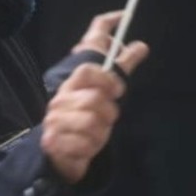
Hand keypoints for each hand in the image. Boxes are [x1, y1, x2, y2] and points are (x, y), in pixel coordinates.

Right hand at [41, 11, 147, 183]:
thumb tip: (143, 46)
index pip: (86, 70)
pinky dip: (91, 147)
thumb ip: (121, 67)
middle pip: (95, 98)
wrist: (60, 150)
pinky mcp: (53, 143)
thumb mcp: (103, 90)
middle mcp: (60, 100)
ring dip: (101, 132)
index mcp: (71, 84)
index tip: (117, 90)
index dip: (106, 78)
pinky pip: (86, 144)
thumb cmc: (86, 116)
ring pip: (92, 122)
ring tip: (96, 133)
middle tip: (105, 118)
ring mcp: (54, 121)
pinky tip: (87, 145)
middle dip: (109, 111)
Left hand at [71, 10, 148, 75]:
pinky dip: (101, 69)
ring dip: (109, 61)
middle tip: (125, 57)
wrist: (74, 99)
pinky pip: (93, 65)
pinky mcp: (76, 72)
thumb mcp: (117, 69)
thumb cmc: (93, 82)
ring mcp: (78, 60)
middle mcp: (83, 48)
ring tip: (116, 73)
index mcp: (93, 42)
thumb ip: (130, 57)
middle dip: (115, 47)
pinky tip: (106, 81)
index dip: (115, 18)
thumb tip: (142, 46)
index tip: (125, 17)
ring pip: (98, 54)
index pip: (103, 23)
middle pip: (102, 40)